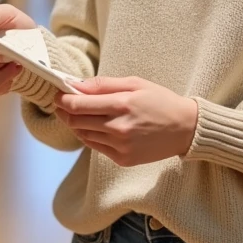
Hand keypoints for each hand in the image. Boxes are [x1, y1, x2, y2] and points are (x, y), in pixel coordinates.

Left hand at [54, 76, 198, 166]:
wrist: (185, 129)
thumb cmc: (160, 101)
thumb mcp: (135, 83)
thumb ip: (104, 84)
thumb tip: (76, 84)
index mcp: (122, 105)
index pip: (78, 105)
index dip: (62, 99)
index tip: (57, 94)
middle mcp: (118, 128)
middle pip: (75, 121)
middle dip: (64, 111)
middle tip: (62, 103)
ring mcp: (120, 146)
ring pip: (83, 135)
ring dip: (76, 124)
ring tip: (80, 113)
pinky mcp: (122, 159)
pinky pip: (95, 147)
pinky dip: (89, 136)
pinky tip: (95, 127)